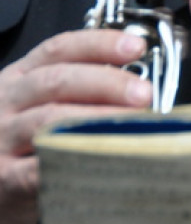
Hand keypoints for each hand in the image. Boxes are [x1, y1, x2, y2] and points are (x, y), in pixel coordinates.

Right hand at [0, 30, 152, 223]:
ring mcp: (1, 140)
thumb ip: (76, 90)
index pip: (59, 48)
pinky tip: (102, 160)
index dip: (100, 43)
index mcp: (20, 77)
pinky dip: (72, 161)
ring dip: (96, 120)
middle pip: (58, 81)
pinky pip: (37, 169)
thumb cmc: (17, 146)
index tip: (137, 47)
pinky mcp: (3, 180)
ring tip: (132, 126)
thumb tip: (136, 82)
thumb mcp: (36, 105)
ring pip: (49, 120)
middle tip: (143, 93)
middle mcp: (7, 103)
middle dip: (107, 83)